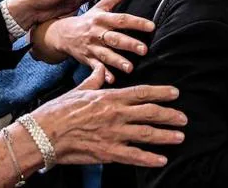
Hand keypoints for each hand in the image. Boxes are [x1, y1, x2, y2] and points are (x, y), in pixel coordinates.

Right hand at [31, 64, 186, 166]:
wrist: (44, 134)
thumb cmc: (59, 111)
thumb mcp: (79, 90)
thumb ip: (94, 79)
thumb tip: (101, 69)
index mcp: (109, 97)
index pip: (141, 93)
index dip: (161, 92)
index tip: (175, 93)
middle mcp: (115, 114)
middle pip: (150, 113)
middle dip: (169, 115)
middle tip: (183, 117)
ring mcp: (113, 134)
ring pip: (146, 134)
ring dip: (165, 135)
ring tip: (179, 136)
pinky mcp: (108, 152)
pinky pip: (134, 156)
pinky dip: (149, 158)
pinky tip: (161, 159)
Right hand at [44, 0, 154, 82]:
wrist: (62, 33)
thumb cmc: (89, 18)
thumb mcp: (102, 4)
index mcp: (102, 18)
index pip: (122, 19)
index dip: (137, 22)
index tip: (152, 27)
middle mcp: (97, 32)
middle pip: (115, 38)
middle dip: (129, 44)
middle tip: (144, 50)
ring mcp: (91, 46)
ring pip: (105, 55)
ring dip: (118, 62)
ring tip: (130, 68)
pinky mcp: (87, 59)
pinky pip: (95, 67)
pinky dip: (103, 74)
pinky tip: (112, 80)